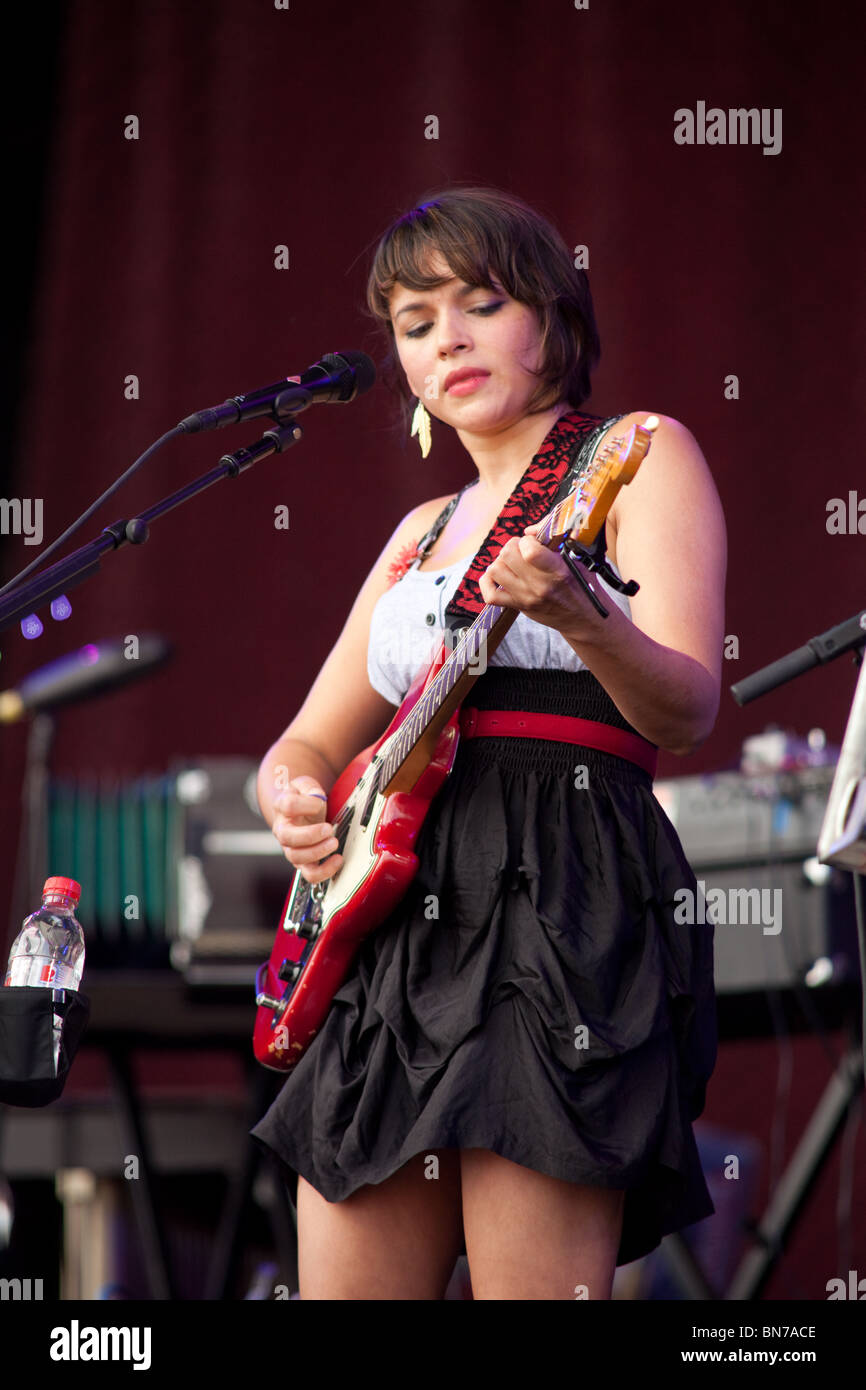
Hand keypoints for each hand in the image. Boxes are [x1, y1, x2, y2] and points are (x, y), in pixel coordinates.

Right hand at [271, 775, 341, 883]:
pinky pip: (310, 874)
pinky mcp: (303, 862)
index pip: (287, 805)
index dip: (305, 804)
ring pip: (296, 857)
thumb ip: (310, 787)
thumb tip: (316, 798)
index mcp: (282, 807)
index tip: (320, 802)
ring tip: (334, 842)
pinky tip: (338, 859)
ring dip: (318, 852)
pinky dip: (325, 870)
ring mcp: (291, 848)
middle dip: (310, 835)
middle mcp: (282, 829)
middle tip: (328, 828)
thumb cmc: (305, 799)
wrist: (304, 812)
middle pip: (286, 837)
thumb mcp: (306, 785)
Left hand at [477, 522, 608, 641]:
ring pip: (495, 570)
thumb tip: (529, 530)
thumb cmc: (581, 585)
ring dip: (501, 562)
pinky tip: (497, 575)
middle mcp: (539, 586)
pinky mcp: (518, 606)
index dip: (527, 540)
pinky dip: (488, 582)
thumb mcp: (576, 559)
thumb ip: (555, 540)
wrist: (581, 618)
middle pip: (507, 555)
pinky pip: (490, 595)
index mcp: (557, 572)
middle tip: (521, 549)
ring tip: (513, 562)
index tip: (533, 542)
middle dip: (512, 546)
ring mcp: (526, 598)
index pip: (530, 551)